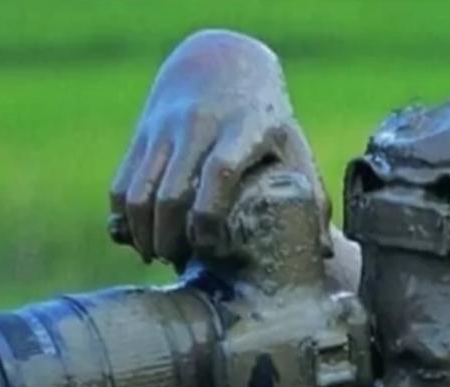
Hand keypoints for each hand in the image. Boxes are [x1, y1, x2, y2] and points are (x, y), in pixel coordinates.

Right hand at [109, 30, 326, 267]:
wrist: (220, 61)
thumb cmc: (267, 118)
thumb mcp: (294, 145)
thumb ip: (311, 194)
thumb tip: (327, 251)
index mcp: (242, 131)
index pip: (220, 172)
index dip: (210, 216)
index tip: (210, 247)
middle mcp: (197, 127)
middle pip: (171, 194)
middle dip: (171, 238)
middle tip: (179, 263)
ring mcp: (164, 130)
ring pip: (138, 191)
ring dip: (144, 233)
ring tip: (158, 256)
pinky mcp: (142, 136)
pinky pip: (122, 183)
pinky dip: (123, 217)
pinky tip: (137, 238)